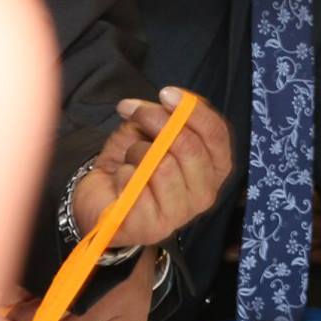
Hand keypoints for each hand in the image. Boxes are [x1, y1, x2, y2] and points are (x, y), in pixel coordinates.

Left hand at [72, 87, 232, 249]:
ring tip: (130, 158)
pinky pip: (136, 185)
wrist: (103, 202)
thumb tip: (166, 98)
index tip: (167, 93)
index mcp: (215, 168)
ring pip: (162, 164)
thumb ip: (168, 115)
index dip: (194, 110)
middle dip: (157, 121)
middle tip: (133, 110)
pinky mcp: (152, 227)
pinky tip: (122, 182)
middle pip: (190, 147)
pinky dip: (122, 173)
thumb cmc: (135, 164)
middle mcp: (206, 193)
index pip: (217, 135)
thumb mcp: (153, 131)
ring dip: (137, 152)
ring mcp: (181, 214)